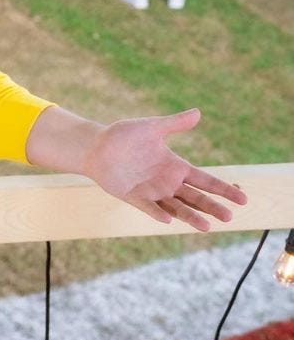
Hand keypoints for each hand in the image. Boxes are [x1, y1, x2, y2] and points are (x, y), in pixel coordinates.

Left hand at [80, 109, 246, 231]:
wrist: (95, 146)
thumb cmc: (123, 135)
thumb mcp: (151, 127)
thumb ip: (174, 123)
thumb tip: (198, 112)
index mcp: (175, 166)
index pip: (205, 180)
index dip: (223, 189)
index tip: (243, 198)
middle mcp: (167, 182)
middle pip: (196, 198)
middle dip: (212, 207)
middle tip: (229, 217)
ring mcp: (152, 192)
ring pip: (177, 207)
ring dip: (191, 216)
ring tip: (207, 226)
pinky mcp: (134, 198)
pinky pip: (149, 208)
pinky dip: (158, 213)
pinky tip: (169, 219)